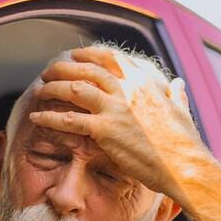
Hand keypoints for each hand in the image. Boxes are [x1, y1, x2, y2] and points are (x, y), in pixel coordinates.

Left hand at [29, 46, 209, 195]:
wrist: (182, 165)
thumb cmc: (184, 143)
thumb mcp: (181, 110)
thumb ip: (176, 94)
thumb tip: (177, 83)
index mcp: (144, 83)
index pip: (112, 59)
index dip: (90, 55)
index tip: (76, 55)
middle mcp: (127, 90)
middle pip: (88, 70)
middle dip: (65, 67)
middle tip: (50, 70)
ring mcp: (114, 109)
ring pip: (74, 89)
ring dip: (53, 88)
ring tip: (40, 90)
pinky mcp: (104, 130)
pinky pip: (69, 120)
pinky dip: (49, 117)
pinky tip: (37, 117)